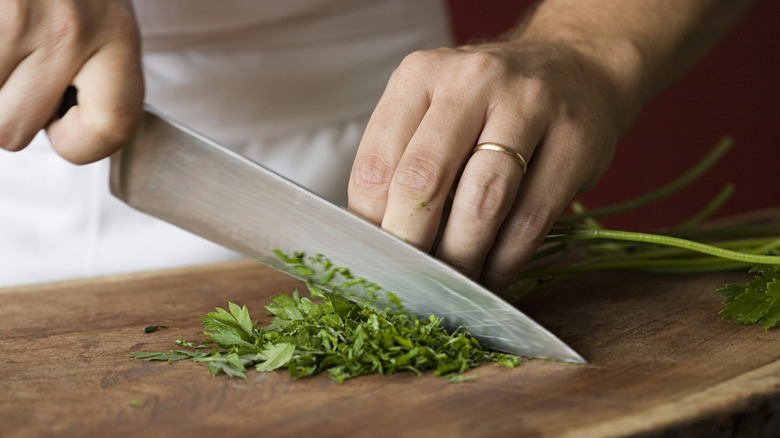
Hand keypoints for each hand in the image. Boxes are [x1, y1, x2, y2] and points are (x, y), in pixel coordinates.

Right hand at [0, 0, 142, 163]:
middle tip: (14, 69)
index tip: (65, 132)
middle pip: (13, 130)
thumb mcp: (102, 16)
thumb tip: (64, 132)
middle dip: (6, 110)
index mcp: (114, 34)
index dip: (83, 145)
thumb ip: (98, 76)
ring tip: (4, 45)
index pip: (114, 125)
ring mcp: (14, 17)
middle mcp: (66, 29)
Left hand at [348, 41, 632, 291]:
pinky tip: (491, 279)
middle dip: (411, 246)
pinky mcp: (574, 143)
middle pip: (424, 181)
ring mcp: (529, 107)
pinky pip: (530, 221)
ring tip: (450, 289)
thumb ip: (402, 160)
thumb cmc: (489, 103)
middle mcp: (472, 81)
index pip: (376, 164)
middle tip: (408, 284)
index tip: (376, 261)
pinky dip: (504, 263)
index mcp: (420, 75)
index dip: (370, 225)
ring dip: (461, 261)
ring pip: (482, 204)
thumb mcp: (435, 108)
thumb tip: (378, 241)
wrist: (576, 67)